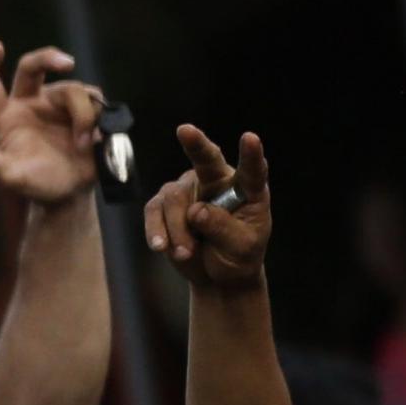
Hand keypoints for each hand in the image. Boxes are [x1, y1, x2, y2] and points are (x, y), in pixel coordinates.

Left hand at [0, 40, 103, 210]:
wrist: (70, 194)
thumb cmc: (35, 184)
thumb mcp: (9, 177)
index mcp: (5, 116)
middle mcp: (30, 103)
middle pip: (33, 66)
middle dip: (49, 57)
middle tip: (67, 63)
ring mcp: (57, 104)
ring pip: (73, 90)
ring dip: (82, 116)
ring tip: (83, 144)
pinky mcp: (84, 109)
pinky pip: (95, 99)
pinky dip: (97, 118)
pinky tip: (96, 138)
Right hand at [144, 124, 271, 291]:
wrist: (216, 274)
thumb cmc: (238, 256)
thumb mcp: (241, 247)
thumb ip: (223, 228)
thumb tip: (196, 210)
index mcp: (246, 190)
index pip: (252, 171)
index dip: (251, 154)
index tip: (250, 137)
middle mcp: (217, 182)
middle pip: (206, 159)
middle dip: (195, 144)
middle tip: (185, 130)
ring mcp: (188, 190)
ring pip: (174, 199)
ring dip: (177, 230)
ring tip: (186, 253)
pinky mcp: (164, 204)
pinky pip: (154, 211)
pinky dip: (157, 231)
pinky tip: (160, 247)